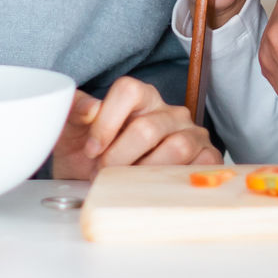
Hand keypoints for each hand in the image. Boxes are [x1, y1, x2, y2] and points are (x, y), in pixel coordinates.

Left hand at [50, 78, 220, 178]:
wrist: (104, 181)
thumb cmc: (91, 154)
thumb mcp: (72, 131)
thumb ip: (74, 110)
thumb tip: (90, 108)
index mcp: (140, 97)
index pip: (129, 90)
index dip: (106, 122)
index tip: (91, 149)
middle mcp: (168, 112)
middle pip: (148, 128)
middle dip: (119, 157)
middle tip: (104, 173)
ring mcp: (190, 133)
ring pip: (177, 148)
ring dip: (145, 172)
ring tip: (126, 181)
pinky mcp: (206, 156)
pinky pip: (202, 165)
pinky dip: (178, 180)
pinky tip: (155, 187)